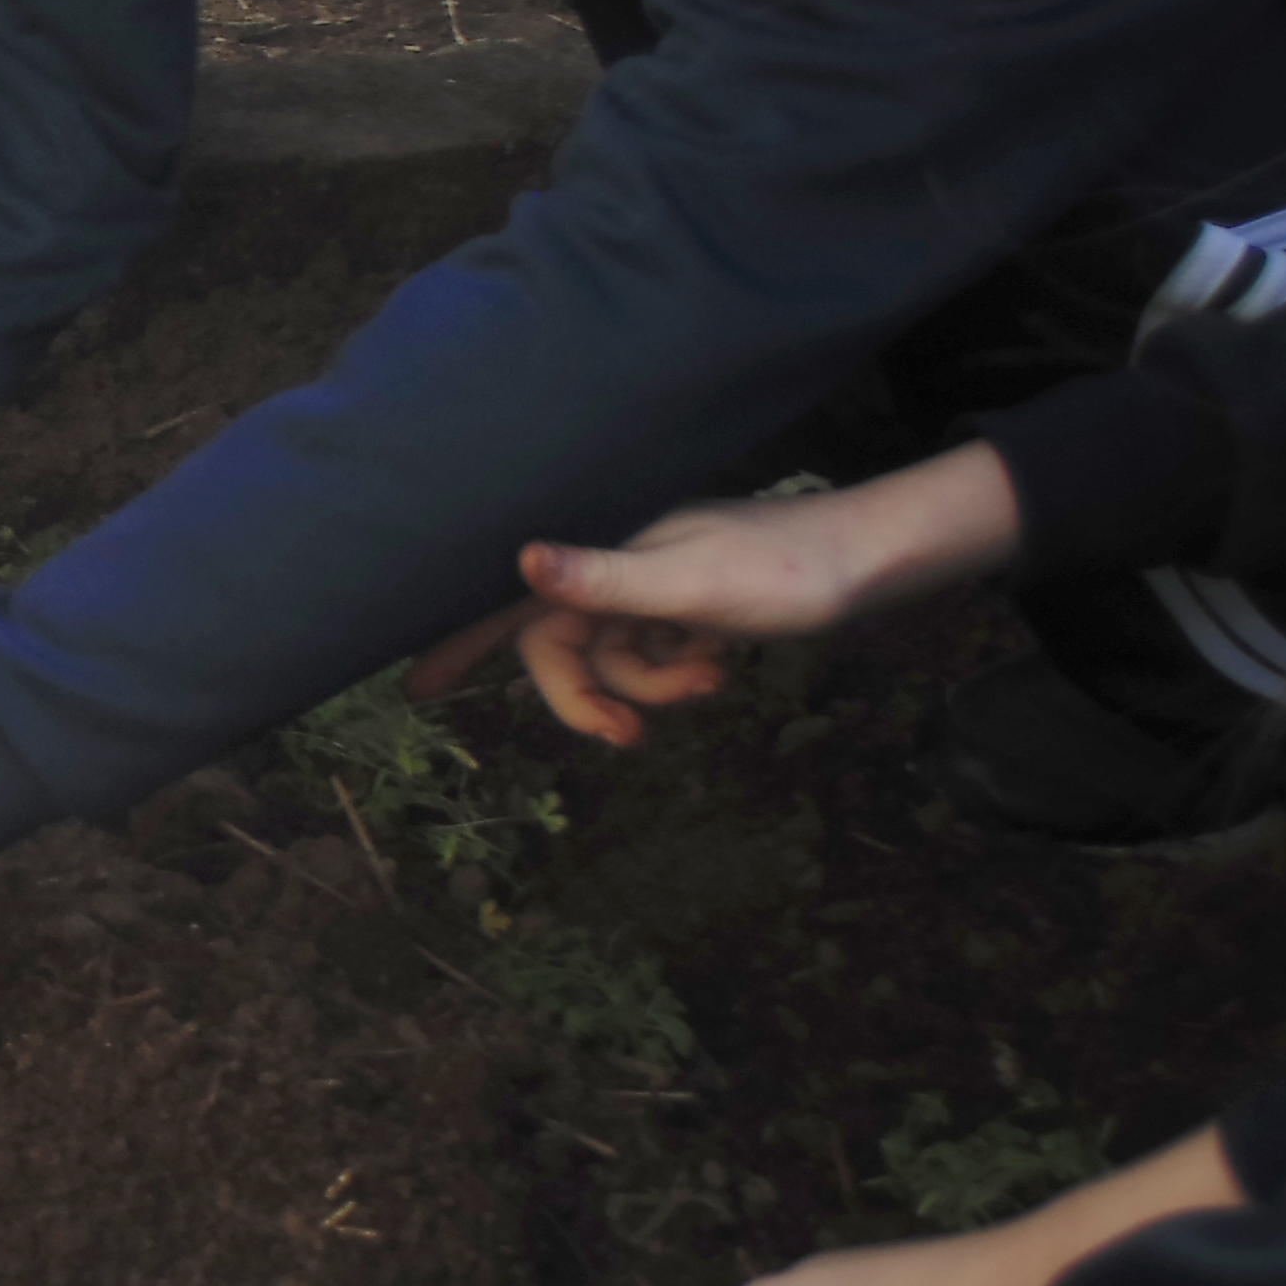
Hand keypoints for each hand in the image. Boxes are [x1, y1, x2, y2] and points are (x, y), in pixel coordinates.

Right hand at [407, 446, 1022, 746]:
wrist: (870, 562)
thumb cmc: (784, 570)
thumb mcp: (691, 585)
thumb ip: (601, 578)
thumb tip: (521, 559)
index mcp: (602, 545)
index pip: (508, 597)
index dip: (458, 639)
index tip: (415, 686)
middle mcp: (613, 561)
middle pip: (561, 646)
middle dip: (593, 695)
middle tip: (630, 741)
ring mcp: (647, 583)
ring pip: (610, 657)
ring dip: (651, 685)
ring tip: (710, 680)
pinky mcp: (679, 602)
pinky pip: (648, 653)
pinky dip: (677, 670)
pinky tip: (719, 663)